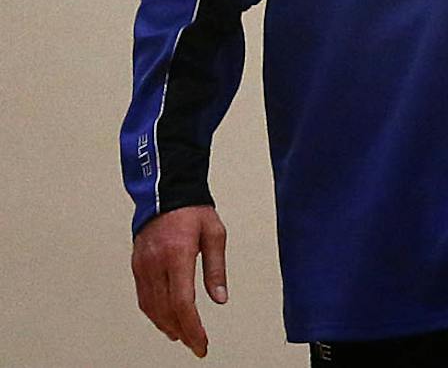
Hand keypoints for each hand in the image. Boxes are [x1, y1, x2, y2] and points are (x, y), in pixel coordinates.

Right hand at [130, 205, 227, 357]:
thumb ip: (216, 269)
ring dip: (166, 326)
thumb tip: (220, 299)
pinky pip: (143, 297)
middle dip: (182, 332)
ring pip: (151, 307)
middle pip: (165, 310)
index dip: (192, 328)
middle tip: (196, 344)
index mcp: (177, 255)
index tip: (200, 343)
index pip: (182, 303)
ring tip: (183, 336)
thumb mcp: (215, 235)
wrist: (166, 192)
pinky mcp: (137, 266)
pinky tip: (165, 320)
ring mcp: (142, 266)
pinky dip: (154, 313)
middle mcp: (155, 263)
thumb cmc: (193, 210)